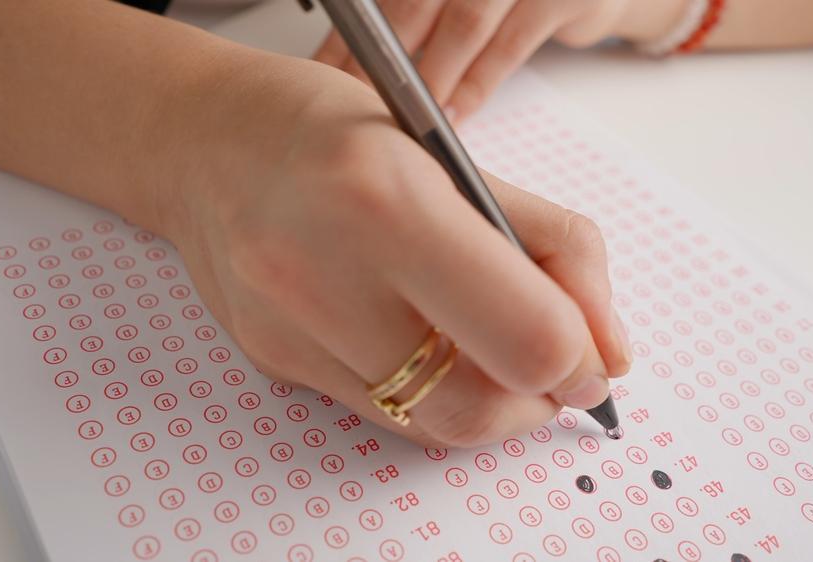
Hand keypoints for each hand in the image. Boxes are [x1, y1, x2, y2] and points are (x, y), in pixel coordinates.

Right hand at [159, 54, 630, 446]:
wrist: (203, 141)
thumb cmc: (330, 129)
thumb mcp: (454, 153)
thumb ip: (550, 246)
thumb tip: (608, 350)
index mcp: (387, 200)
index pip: (526, 336)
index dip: (579, 358)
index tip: (589, 350)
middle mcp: (323, 276)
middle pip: (478, 408)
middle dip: (537, 398)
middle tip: (548, 362)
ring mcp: (289, 332)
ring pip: (432, 424)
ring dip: (488, 401)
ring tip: (488, 344)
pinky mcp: (274, 364)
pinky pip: (384, 410)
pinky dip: (428, 390)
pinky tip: (422, 337)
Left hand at [314, 0, 630, 120]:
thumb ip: (417, 14)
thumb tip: (350, 64)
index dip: (350, 35)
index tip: (325, 77)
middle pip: (413, 1)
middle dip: (381, 61)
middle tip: (357, 107)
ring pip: (463, 21)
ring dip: (431, 78)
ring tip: (408, 120)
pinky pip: (511, 44)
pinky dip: (479, 84)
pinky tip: (456, 115)